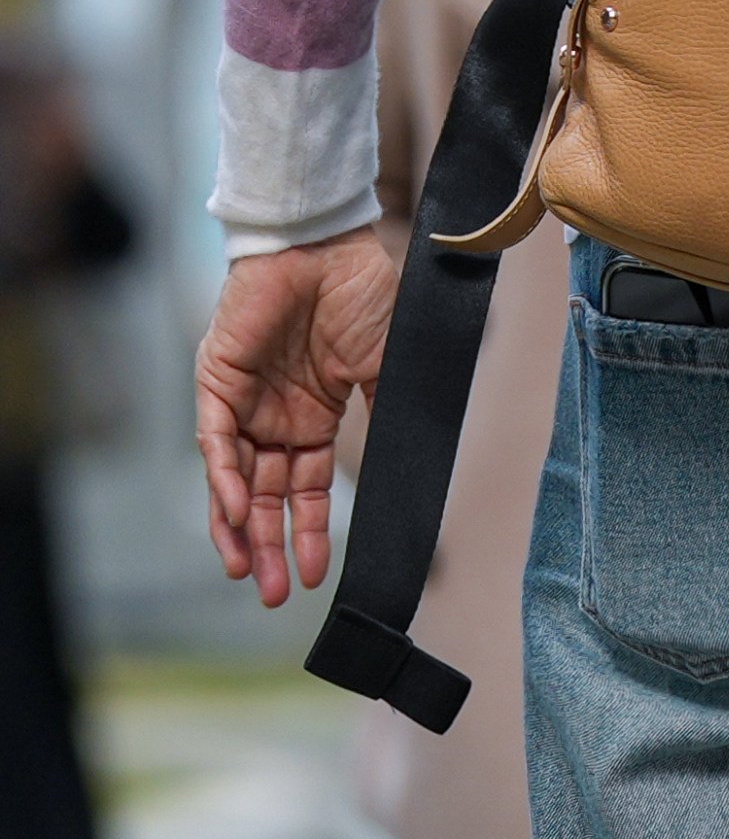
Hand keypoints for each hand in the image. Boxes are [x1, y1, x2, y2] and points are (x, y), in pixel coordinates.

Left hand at [197, 232, 399, 607]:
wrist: (330, 244)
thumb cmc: (363, 296)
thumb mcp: (385, 373)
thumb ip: (382, 422)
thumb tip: (403, 475)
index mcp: (315, 418)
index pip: (305, 489)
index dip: (311, 532)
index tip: (320, 577)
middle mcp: (275, 416)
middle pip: (265, 496)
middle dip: (270, 546)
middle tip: (274, 594)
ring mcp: (244, 398)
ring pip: (233, 478)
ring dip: (237, 526)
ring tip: (247, 571)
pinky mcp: (218, 376)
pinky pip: (215, 439)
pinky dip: (222, 477)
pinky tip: (234, 514)